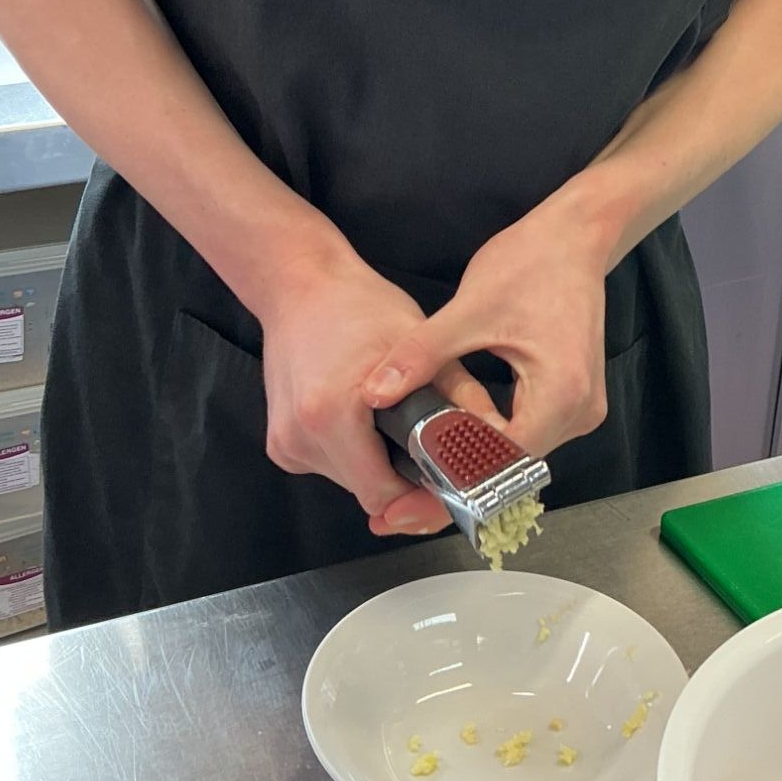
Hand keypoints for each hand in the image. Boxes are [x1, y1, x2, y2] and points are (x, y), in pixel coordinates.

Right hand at [257, 232, 502, 535]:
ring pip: (352, 483)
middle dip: (405, 477)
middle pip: (369, 493)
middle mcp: (300, 438)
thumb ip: (462, 395)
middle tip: (430, 443)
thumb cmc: (360, 306)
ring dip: (380, 466)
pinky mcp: (280, 445)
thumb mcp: (421, 342)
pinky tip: (368, 418)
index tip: (448, 477)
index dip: (422, 493)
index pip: (385, 495)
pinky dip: (357, 454)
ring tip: (395, 422)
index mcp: (331, 416)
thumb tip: (500, 440)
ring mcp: (286, 445)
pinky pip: (333, 468)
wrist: (297, 285)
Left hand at [363, 201, 610, 466]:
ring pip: (519, 455)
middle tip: (405, 487)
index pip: (503, 459)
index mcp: (561, 393)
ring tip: (422, 460)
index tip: (409, 482)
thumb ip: (420, 356)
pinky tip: (455, 432)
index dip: (455, 471)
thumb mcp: (467, 310)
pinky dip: (491, 437)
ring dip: (475, 457)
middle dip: (459, 473)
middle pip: (512, 466)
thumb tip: (373, 395)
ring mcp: (581, 409)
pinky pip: (529, 434)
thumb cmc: (529, 264)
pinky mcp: (574, 400)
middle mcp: (580, 412)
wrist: (574, 238)